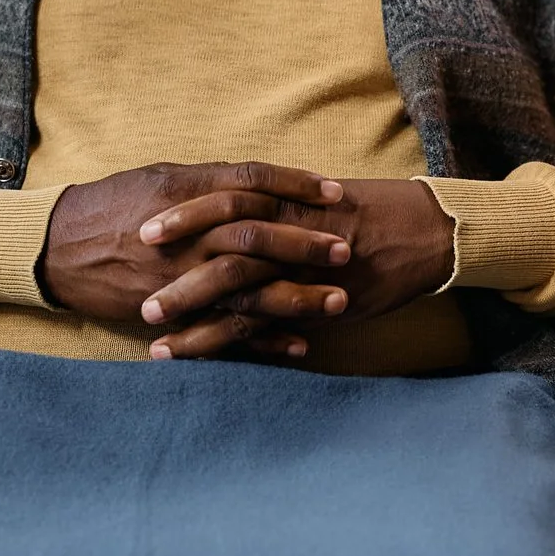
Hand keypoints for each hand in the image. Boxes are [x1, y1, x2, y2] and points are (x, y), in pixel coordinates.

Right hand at [38, 163, 354, 353]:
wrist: (56, 250)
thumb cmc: (111, 205)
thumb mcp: (158, 178)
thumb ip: (208, 180)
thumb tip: (256, 182)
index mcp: (185, 192)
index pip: (252, 181)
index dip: (296, 183)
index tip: (335, 191)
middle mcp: (185, 234)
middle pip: (256, 235)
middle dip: (305, 244)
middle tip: (346, 248)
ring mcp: (178, 278)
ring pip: (247, 288)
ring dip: (296, 297)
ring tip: (339, 301)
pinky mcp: (171, 314)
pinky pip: (222, 331)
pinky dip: (263, 341)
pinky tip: (300, 345)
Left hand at [134, 177, 455, 359]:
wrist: (422, 232)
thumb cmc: (367, 212)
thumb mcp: (313, 198)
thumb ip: (273, 203)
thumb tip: (232, 204)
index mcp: (282, 200)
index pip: (223, 199)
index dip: (181, 215)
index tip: (142, 228)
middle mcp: (286, 232)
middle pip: (217, 244)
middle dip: (173, 268)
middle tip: (133, 284)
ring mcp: (298, 270)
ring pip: (232, 289)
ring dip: (188, 312)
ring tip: (150, 335)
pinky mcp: (312, 303)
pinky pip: (260, 325)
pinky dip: (223, 341)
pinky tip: (192, 356)